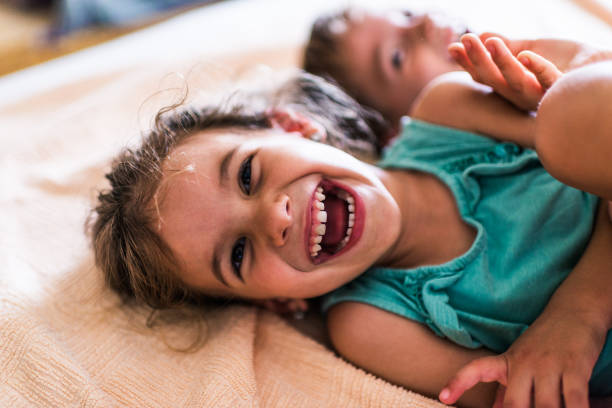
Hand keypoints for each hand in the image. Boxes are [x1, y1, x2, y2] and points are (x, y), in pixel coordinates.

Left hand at [439, 310, 605, 406]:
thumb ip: (507, 388)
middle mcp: (524, 363)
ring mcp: (549, 365)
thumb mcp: (519, 360)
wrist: (575, 309)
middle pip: (515, 403)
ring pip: (545, 406)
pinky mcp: (575, 367)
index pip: (477, 370)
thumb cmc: (544, 342)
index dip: (458, 383)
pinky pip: (574, 399)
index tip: (444, 397)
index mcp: (507, 361)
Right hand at [449, 33, 562, 110]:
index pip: (484, 74)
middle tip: (466, 39)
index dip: (467, 62)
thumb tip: (481, 37)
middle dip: (477, 59)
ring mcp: (541, 94)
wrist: (601, 70)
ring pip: (515, 82)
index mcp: (512, 85)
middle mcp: (522, 94)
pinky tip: (527, 56)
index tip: (452, 48)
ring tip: (491, 41)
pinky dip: (538, 68)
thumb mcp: (532, 48)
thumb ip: (508, 46)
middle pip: (493, 79)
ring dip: (501, 62)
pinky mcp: (563, 89)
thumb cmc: (568, 60)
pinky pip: (548, 80)